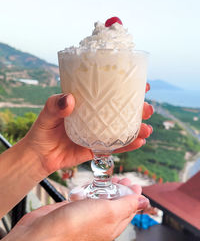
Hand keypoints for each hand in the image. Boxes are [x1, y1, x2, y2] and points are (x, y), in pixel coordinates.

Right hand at [0, 179, 148, 240]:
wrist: (41, 236)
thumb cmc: (74, 227)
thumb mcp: (108, 212)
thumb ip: (127, 205)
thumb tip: (145, 201)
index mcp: (113, 225)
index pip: (130, 208)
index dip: (133, 193)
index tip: (132, 180)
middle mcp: (101, 222)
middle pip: (116, 202)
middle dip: (119, 188)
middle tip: (118, 177)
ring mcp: (85, 216)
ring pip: (99, 198)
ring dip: (103, 188)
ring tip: (103, 180)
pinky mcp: (72, 210)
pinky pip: (84, 197)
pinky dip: (86, 190)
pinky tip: (85, 187)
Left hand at [25, 83, 152, 175]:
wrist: (39, 156)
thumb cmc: (42, 131)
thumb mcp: (47, 114)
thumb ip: (55, 105)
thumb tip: (69, 99)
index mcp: (87, 104)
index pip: (109, 93)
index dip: (127, 88)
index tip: (144, 85)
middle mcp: (95, 118)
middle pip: (121, 111)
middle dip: (138, 110)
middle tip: (148, 108)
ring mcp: (98, 134)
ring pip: (122, 130)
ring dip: (137, 129)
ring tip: (147, 129)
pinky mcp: (96, 149)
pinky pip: (114, 147)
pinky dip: (127, 146)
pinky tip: (139, 142)